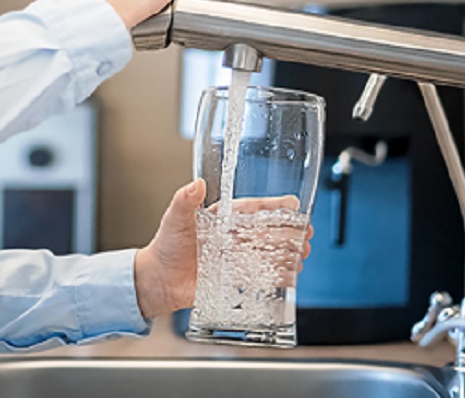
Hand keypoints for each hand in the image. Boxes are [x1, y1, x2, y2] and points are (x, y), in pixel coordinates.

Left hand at [133, 181, 313, 318]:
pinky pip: (259, 275)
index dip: (273, 206)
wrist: (158, 280)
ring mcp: (234, 258)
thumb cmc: (165, 247)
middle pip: (266, 231)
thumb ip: (184, 201)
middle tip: (306, 233)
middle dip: (289, 230)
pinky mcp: (233, 279)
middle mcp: (231, 237)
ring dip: (288, 252)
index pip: (252, 209)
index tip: (293, 204)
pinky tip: (292, 274)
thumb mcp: (174, 219)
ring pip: (268, 252)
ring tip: (304, 253)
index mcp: (221, 219)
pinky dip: (277, 275)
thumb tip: (195, 183)